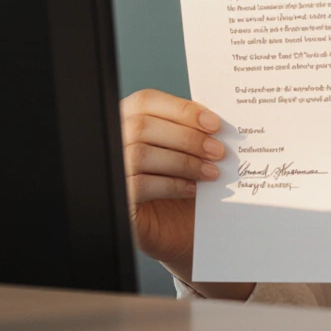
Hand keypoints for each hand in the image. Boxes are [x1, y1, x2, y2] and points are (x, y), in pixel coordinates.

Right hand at [120, 89, 223, 268]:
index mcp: (129, 118)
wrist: (178, 229)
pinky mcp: (116, 198)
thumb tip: (214, 119)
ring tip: (212, 172)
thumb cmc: (184, 183)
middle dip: (187, 138)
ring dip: (184, 162)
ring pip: (140, 154)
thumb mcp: (189, 152)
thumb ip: (193, 130)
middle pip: (142, 126)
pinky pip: (139, 185)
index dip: (181, 110)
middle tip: (219, 150)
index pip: (146, 101)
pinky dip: (172, 184)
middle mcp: (113, 140)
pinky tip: (193, 189)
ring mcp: (111, 169)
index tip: (214, 123)